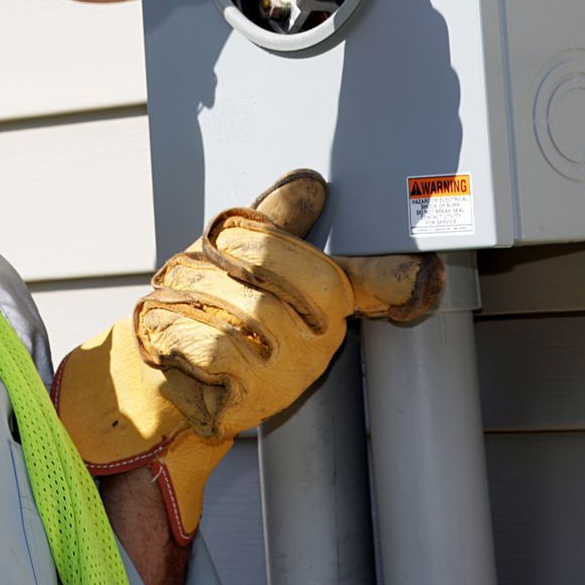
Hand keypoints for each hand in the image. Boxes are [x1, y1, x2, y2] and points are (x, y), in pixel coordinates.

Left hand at [54, 172, 441, 544]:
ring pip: (244, 305)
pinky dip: (183, 331)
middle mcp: (325, 338)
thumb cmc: (210, 307)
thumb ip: (276, 221)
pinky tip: (173, 337)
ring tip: (173, 299)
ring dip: (191, 292)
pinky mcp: (259, 400)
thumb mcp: (240, 255)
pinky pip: (219, 347)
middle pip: (273, 264)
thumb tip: (311, 184)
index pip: (374, 279)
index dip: (394, 274)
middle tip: (190, 262)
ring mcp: (296, 372)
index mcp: (329, 299)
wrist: (167, 368)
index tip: (417, 271)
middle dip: (219, 252)